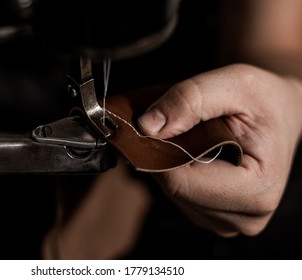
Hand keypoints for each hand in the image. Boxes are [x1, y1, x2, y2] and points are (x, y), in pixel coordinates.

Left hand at [137, 63, 301, 236]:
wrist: (282, 114)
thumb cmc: (264, 100)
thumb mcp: (234, 83)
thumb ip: (190, 99)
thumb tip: (147, 126)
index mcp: (256, 191)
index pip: (180, 183)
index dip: (159, 151)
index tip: (151, 122)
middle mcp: (243, 218)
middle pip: (173, 189)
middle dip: (164, 153)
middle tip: (173, 121)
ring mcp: (227, 222)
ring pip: (172, 192)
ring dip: (170, 160)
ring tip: (191, 134)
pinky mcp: (215, 215)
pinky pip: (179, 194)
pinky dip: (176, 168)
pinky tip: (192, 149)